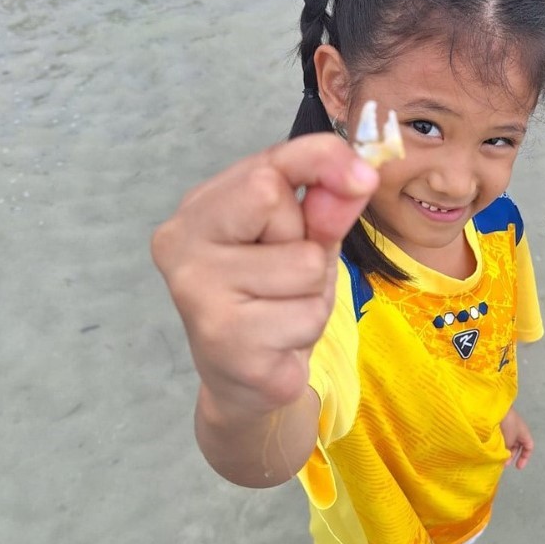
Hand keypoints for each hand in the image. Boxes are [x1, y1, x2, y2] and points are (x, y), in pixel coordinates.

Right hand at [152, 134, 378, 419]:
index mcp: (197, 211)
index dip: (323, 160)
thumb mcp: (303, 241)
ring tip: (284, 310)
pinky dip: (307, 329)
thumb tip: (358, 176)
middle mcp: (181, 247)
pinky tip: (279, 341)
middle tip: (285, 274)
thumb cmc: (271, 299)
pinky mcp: (226, 344)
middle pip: (273, 198)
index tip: (362, 175)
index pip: (265, 162)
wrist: (244, 383)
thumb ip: (326, 205)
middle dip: (305, 238)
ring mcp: (198, 296)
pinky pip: (306, 315)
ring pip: (304, 263)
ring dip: (313, 291)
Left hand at [500, 408, 533, 469]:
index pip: (529, 447)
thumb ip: (509, 449)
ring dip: (504, 452)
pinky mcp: (498, 426)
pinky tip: (493, 451)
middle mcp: (517, 431)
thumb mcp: (510, 440)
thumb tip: (505, 456)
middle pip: (516, 447)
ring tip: (497, 459)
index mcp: (524, 433)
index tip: (518, 467)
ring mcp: (507, 428)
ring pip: (507, 443)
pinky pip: (500, 439)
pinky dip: (498, 446)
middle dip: (511, 456)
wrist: (496, 409)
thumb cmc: (507, 424)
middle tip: (504, 464)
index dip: (525, 458)